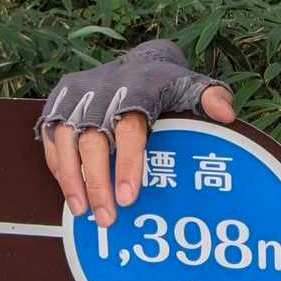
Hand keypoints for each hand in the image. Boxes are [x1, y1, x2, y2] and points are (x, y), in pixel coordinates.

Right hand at [37, 40, 234, 226]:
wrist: (134, 62)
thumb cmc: (164, 84)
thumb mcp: (190, 85)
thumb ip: (211, 97)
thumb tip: (227, 115)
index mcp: (135, 87)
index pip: (130, 128)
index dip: (128, 164)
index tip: (130, 198)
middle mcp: (101, 90)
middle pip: (92, 139)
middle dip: (97, 182)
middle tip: (107, 218)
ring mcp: (75, 95)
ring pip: (66, 140)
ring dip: (72, 179)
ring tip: (83, 212)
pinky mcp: (58, 102)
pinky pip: (53, 138)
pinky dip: (59, 166)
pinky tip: (71, 192)